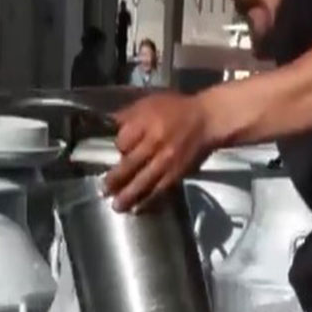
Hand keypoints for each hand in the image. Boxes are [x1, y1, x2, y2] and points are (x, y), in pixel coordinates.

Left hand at [103, 92, 216, 211]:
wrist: (208, 120)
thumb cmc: (176, 109)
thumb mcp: (148, 103)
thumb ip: (128, 115)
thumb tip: (109, 126)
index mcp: (145, 123)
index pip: (123, 141)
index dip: (118, 148)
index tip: (118, 151)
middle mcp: (155, 143)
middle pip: (129, 165)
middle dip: (115, 180)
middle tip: (104, 191)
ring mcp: (166, 160)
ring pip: (143, 181)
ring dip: (128, 196)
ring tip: (117, 206)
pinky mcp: (177, 173)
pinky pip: (160, 190)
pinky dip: (148, 201)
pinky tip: (138, 208)